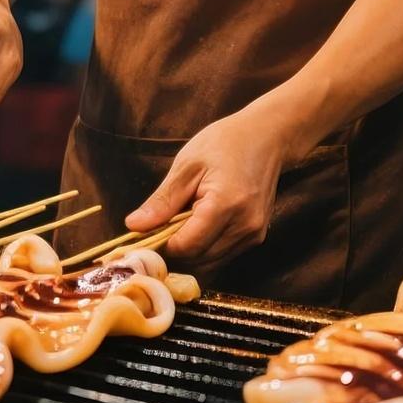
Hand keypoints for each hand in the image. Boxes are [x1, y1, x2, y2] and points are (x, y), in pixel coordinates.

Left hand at [125, 107, 285, 270]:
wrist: (268, 137)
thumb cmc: (226, 143)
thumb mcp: (187, 165)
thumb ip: (162, 201)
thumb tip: (133, 226)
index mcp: (226, 204)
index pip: (187, 246)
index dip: (162, 245)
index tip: (145, 234)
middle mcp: (245, 226)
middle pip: (199, 260)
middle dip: (174, 252)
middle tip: (156, 231)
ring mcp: (254, 234)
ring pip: (211, 264)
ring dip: (189, 253)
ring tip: (177, 226)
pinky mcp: (257, 237)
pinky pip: (223, 256)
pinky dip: (205, 249)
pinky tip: (196, 227)